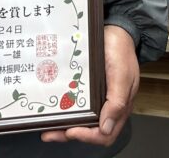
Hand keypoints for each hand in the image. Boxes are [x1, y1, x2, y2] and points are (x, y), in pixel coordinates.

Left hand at [41, 25, 138, 146]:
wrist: (116, 30)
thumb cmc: (121, 51)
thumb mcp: (122, 74)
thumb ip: (117, 102)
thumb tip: (106, 129)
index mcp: (119, 106)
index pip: (105, 134)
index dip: (88, 137)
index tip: (71, 131)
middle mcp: (108, 106)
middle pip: (90, 131)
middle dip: (69, 134)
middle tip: (50, 133)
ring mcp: (97, 98)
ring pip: (81, 120)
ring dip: (64, 126)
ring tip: (47, 128)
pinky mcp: (88, 89)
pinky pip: (77, 105)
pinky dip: (65, 111)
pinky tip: (52, 109)